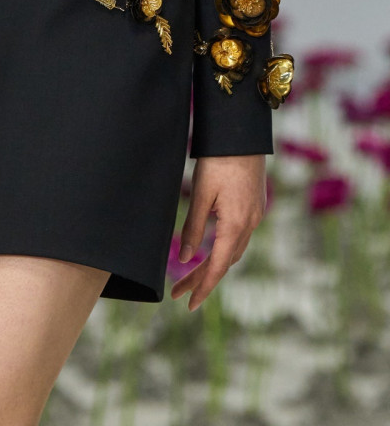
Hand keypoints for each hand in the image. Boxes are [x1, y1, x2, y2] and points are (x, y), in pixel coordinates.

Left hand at [170, 154, 266, 311]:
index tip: (188, 303)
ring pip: (234, 249)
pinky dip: (225, 248)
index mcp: (237, 224)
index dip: (203, 286)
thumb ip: (194, 227)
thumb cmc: (219, 160)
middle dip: (203, 278)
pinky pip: (240, 235)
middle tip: (180, 293)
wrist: (243, 132)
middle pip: (226, 261)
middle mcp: (251, 224)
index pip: (218, 266)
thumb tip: (186, 258)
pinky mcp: (255, 204)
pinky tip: (213, 247)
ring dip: (214, 264)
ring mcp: (256, 214)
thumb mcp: (202, 193)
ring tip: (191, 275)